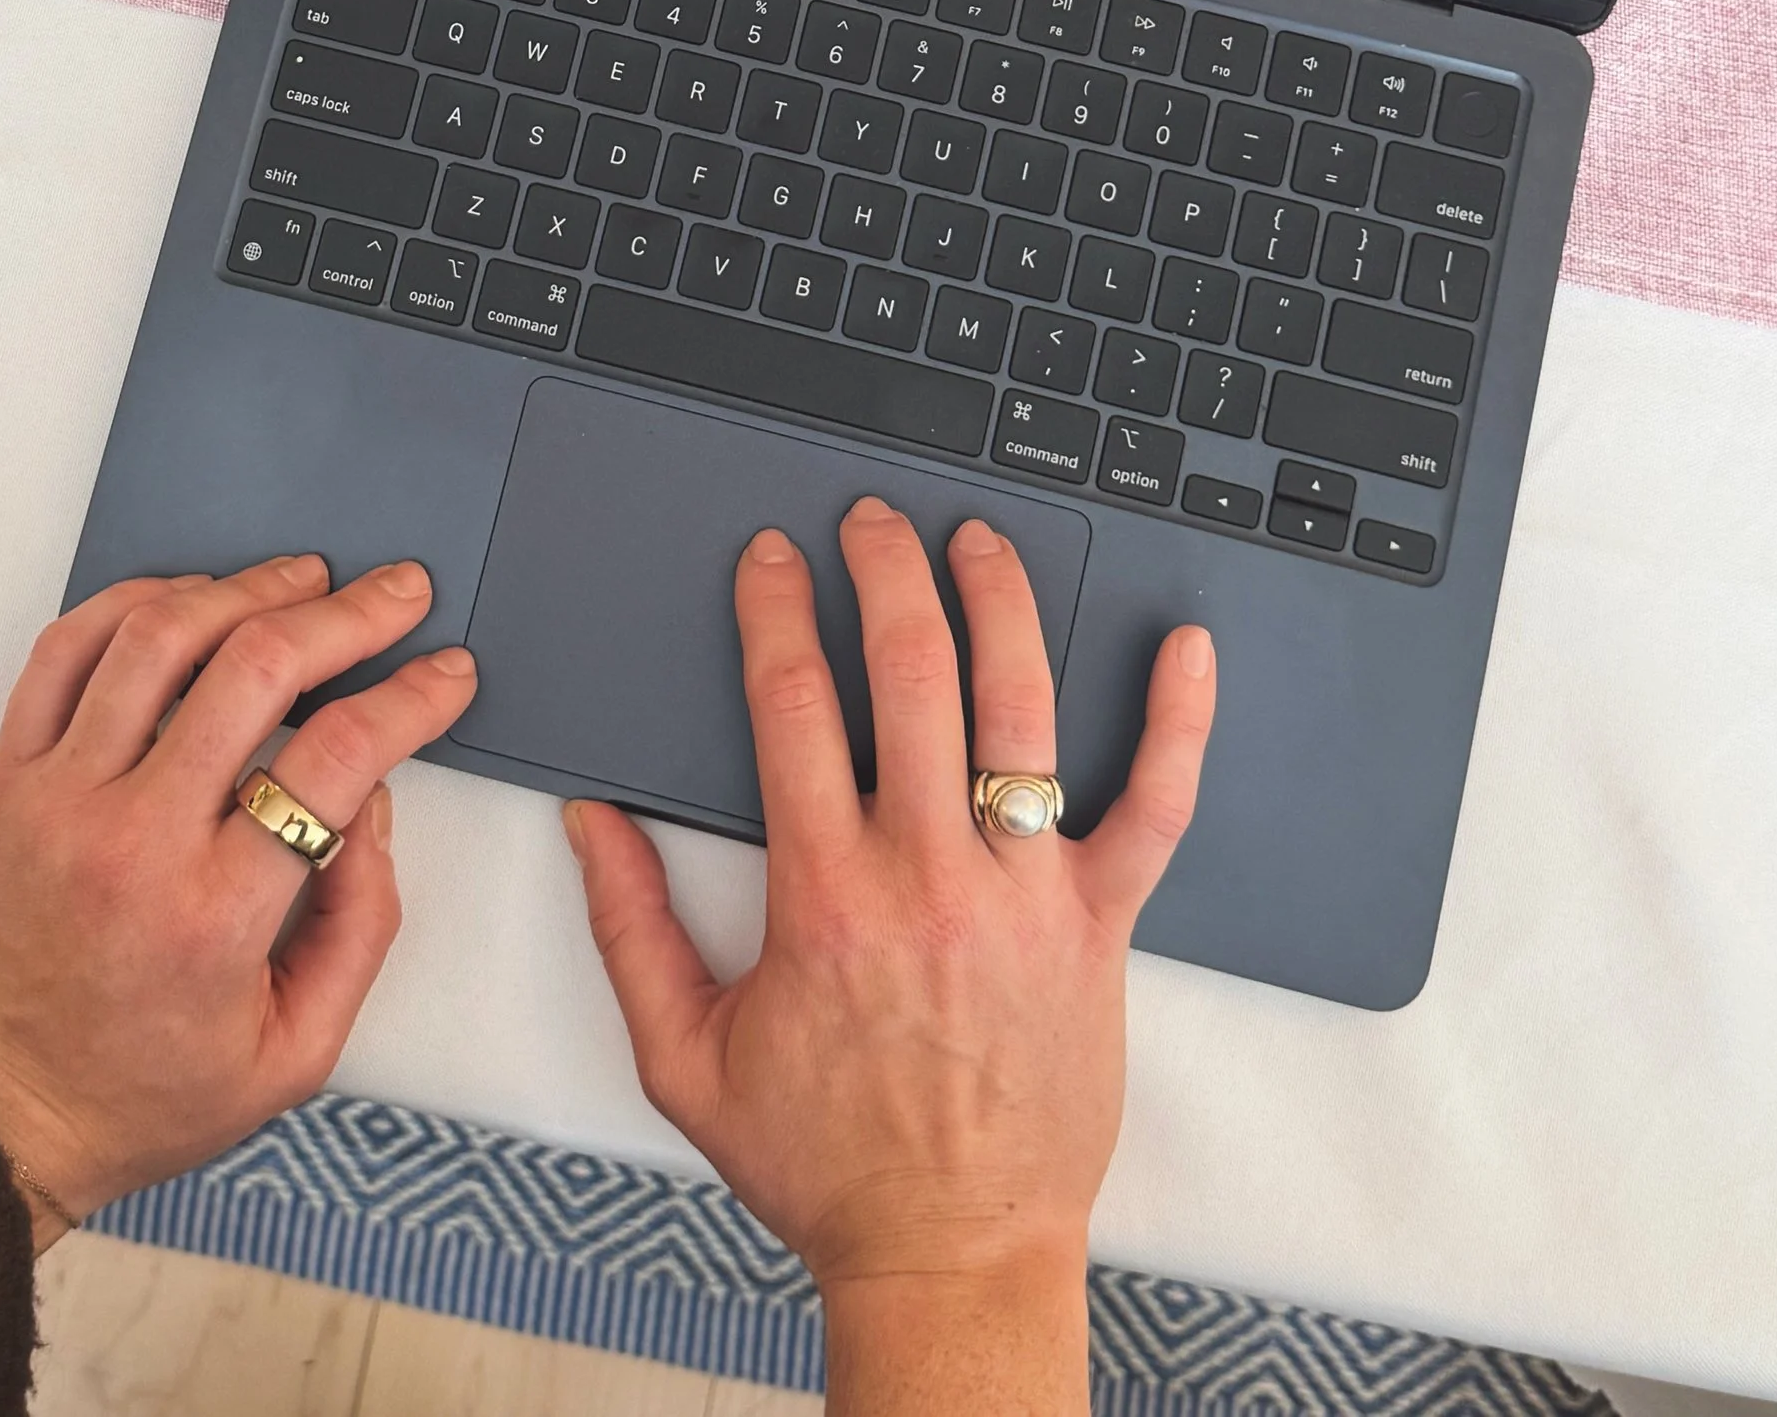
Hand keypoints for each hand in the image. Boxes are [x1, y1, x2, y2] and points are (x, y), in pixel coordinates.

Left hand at [0, 554, 475, 1241]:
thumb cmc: (129, 1096)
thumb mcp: (288, 1058)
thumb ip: (357, 931)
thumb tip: (371, 809)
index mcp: (215, 914)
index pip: (336, 758)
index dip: (411, 698)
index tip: (446, 674)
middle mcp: (135, 838)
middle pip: (258, 668)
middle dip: (349, 614)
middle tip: (397, 594)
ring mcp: (60, 797)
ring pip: (160, 636)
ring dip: (248, 588)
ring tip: (303, 579)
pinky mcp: (4, 780)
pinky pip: (66, 652)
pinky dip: (134, 602)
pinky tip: (190, 598)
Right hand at [564, 500, 1214, 1414]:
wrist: (949, 1253)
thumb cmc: (826, 1164)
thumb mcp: (685, 1055)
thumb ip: (630, 927)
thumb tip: (591, 822)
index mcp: (826, 895)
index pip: (791, 704)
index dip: (776, 612)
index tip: (771, 561)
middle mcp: (928, 874)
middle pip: (910, 672)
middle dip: (884, 571)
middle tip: (870, 523)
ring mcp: (1024, 892)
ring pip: (1020, 708)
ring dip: (997, 602)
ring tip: (977, 542)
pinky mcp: (1098, 927)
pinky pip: (1154, 809)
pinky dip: (1178, 723)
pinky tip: (1185, 649)